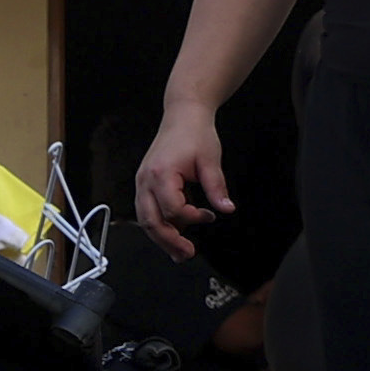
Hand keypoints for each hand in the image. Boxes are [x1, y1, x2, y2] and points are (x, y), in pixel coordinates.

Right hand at [132, 103, 232, 259]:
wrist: (183, 116)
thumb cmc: (194, 134)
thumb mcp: (211, 160)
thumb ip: (217, 187)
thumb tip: (226, 209)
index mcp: (161, 174)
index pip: (172, 209)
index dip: (191, 218)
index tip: (208, 215)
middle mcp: (146, 181)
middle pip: (151, 221)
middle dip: (169, 241)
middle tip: (186, 254)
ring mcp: (142, 183)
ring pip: (145, 220)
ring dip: (162, 238)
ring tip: (179, 251)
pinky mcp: (146, 185)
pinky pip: (147, 211)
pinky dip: (159, 225)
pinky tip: (173, 234)